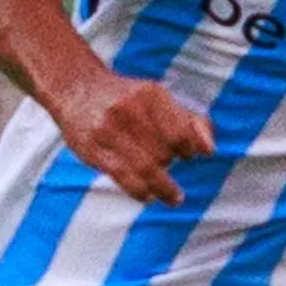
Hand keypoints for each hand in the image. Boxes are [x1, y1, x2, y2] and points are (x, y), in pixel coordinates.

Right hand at [46, 72, 213, 204]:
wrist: (77, 88)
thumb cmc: (129, 99)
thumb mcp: (161, 99)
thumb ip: (191, 121)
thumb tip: (209, 150)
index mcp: (151, 94)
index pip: (181, 135)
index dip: (189, 151)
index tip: (186, 155)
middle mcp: (129, 110)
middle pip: (164, 153)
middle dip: (170, 163)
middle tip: (167, 165)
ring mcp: (108, 130)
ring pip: (146, 169)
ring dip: (163, 187)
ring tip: (173, 196)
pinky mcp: (92, 149)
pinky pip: (124, 178)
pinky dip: (142, 191)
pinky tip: (150, 196)